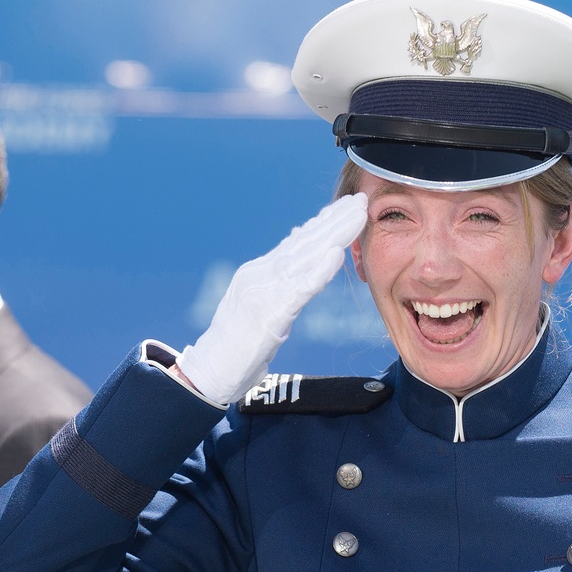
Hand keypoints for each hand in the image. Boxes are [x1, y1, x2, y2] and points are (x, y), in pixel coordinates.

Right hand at [176, 194, 368, 403]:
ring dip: (334, 235)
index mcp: (259, 273)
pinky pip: (300, 288)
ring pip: (305, 257)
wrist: (211, 371)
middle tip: (359, 200)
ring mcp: (263, 292)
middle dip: (334, 219)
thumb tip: (295, 255)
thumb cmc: (237, 345)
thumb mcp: (258, 305)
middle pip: (304, 242)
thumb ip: (277, 282)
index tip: (345, 206)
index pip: (297, 242)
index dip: (323, 222)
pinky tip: (337, 254)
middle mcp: (260, 275)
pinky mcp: (270, 314)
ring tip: (356, 216)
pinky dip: (320, 270)